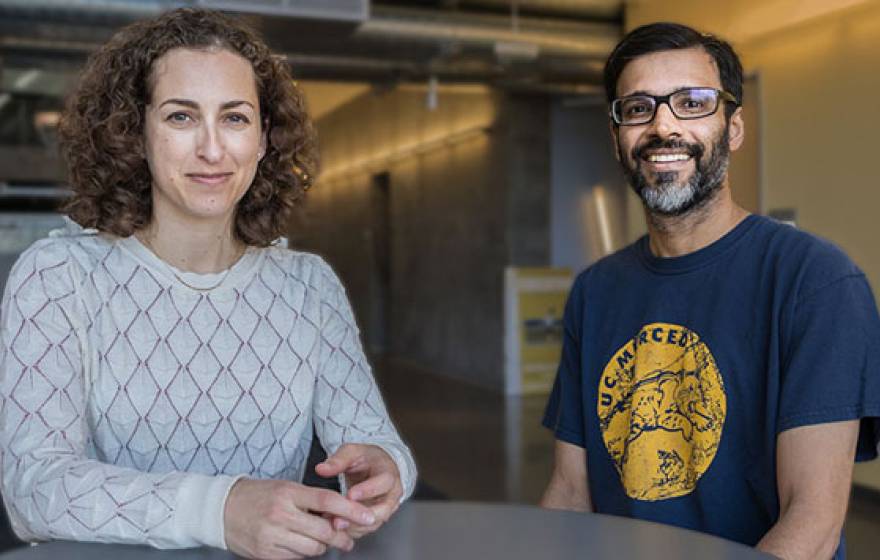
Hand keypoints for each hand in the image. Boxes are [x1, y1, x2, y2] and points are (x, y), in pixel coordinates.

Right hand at [223, 478, 377, 558]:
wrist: (221, 510)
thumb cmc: (258, 496)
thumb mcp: (285, 488)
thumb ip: (311, 500)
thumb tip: (340, 515)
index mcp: (288, 493)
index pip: (327, 500)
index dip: (351, 509)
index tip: (368, 516)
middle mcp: (281, 514)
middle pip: (324, 530)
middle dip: (341, 537)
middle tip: (347, 538)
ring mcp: (272, 536)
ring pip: (313, 548)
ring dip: (322, 546)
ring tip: (319, 540)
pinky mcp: (266, 554)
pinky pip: (296, 558)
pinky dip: (302, 553)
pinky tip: (298, 544)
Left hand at [315, 444, 402, 538]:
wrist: (376, 468)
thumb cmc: (366, 459)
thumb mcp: (352, 452)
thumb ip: (338, 460)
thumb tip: (321, 469)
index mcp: (389, 473)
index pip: (384, 483)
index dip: (368, 490)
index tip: (350, 495)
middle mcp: (392, 493)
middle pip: (383, 510)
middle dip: (360, 516)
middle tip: (339, 519)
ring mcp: (387, 508)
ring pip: (374, 523)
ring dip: (354, 526)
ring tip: (333, 524)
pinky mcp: (377, 519)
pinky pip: (366, 528)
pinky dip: (352, 530)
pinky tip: (335, 527)